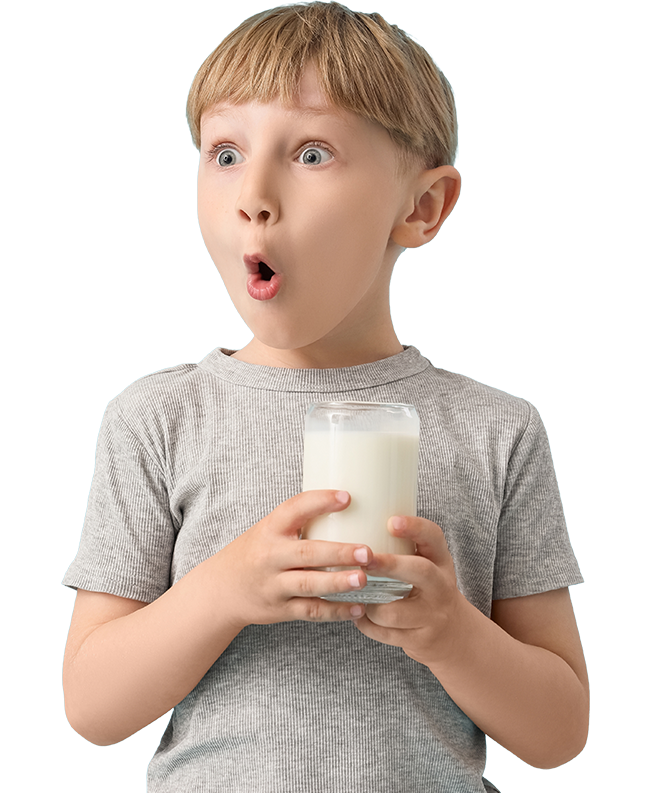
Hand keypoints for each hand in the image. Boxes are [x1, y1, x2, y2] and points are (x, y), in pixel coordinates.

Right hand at [217, 490, 373, 627]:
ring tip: (364, 579)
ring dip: (338, 583)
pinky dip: (336, 612)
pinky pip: (311, 611)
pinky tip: (358, 608)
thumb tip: (348, 502)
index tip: (347, 497)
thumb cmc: (256, 552)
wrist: (222, 590)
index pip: (294, 509)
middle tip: (366, 552)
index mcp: (270, 529)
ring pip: (309, 585)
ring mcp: (274, 585)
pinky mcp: (280, 609)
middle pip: (306, 553)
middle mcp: (270, 556)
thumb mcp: (269, 530)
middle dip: (338, 553)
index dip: (320, 501)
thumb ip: (300, 521)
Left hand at [352, 515, 463, 667]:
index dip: (414, 527)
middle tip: (364, 559)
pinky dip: (367, 625)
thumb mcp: (426, 563)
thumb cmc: (426, 589)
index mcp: (440, 560)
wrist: (452, 634)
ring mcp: (432, 616)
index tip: (391, 521)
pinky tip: (357, 615)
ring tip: (354, 595)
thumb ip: (402, 546)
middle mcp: (441, 587)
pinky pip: (386, 634)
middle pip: (420, 572)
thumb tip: (352, 519)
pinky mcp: (419, 640)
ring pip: (395, 612)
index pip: (434, 537)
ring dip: (370, 605)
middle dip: (389, 565)